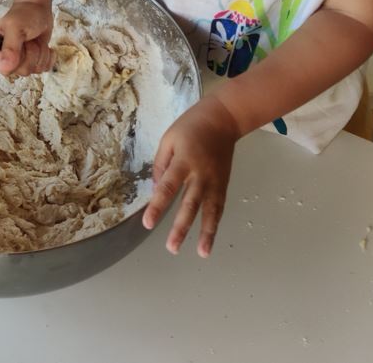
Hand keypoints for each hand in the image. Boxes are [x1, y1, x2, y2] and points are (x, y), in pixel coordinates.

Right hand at [0, 1, 54, 75]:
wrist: (37, 9)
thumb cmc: (24, 14)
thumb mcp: (15, 27)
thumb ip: (11, 46)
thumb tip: (7, 66)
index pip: (5, 69)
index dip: (18, 60)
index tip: (21, 44)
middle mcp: (6, 59)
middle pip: (23, 71)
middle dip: (32, 54)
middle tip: (29, 39)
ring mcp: (21, 61)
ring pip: (35, 70)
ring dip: (41, 53)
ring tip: (35, 40)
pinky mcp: (34, 61)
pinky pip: (44, 69)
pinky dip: (49, 57)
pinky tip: (46, 47)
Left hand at [143, 95, 240, 256]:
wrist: (223, 118)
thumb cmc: (191, 126)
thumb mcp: (168, 139)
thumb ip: (161, 164)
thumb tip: (157, 191)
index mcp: (183, 160)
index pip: (168, 187)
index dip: (158, 206)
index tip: (148, 223)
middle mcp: (201, 174)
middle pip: (190, 204)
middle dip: (181, 227)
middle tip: (172, 248)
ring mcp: (215, 181)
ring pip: (211, 210)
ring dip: (206, 233)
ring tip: (202, 252)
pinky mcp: (224, 184)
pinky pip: (219, 207)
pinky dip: (215, 224)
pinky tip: (210, 240)